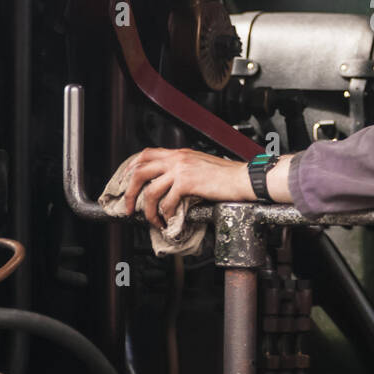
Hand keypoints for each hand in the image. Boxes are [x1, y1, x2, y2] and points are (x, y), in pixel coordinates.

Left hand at [120, 148, 250, 226]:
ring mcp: (182, 169)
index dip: (131, 169)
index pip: (146, 154)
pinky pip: (167, 202)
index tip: (128, 184)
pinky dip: (165, 215)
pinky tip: (171, 220)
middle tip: (129, 207)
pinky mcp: (188, 182)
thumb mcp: (202, 165)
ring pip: (150, 190)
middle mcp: (178, 158)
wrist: (245, 179)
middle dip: (130, 191)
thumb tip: (170, 184)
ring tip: (154, 220)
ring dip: (148, 210)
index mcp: (180, 153)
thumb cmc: (229, 176)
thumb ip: (184, 169)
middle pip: (139, 170)